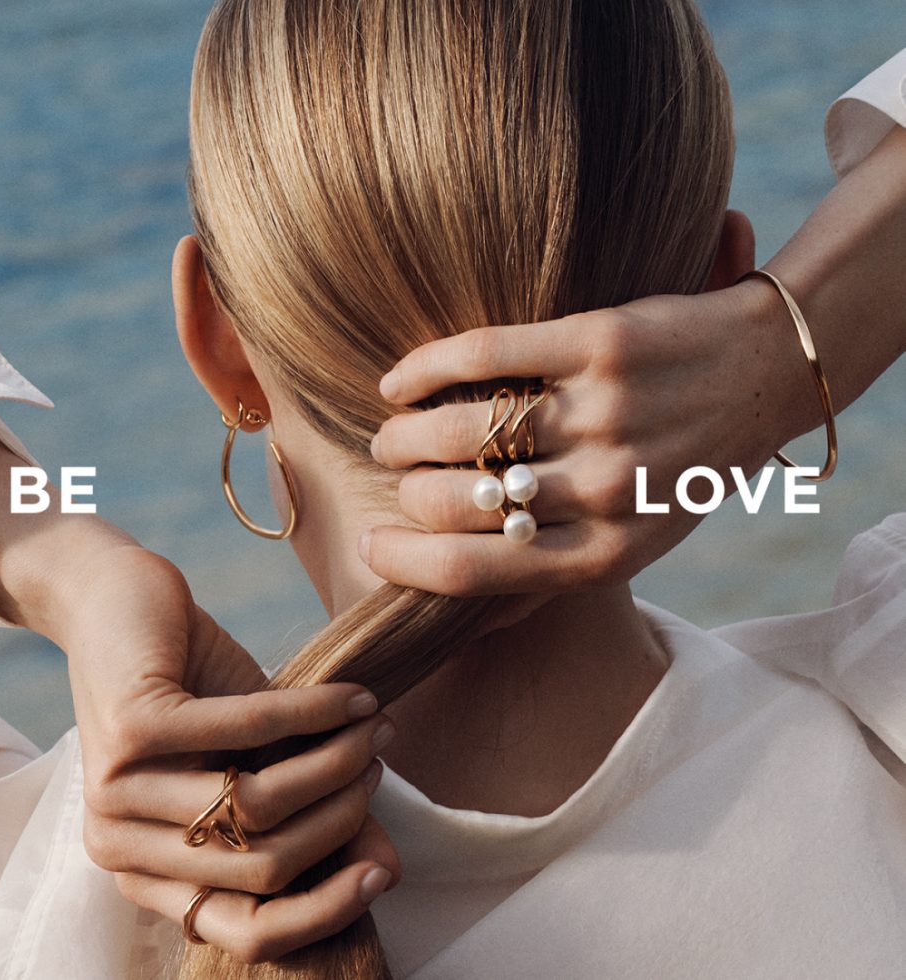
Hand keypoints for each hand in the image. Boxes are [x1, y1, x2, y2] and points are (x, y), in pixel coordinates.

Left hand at [48, 543, 400, 962]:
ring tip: (373, 724)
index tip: (384, 872)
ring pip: (261, 804)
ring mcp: (119, 791)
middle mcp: (120, 847)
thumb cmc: (194, 687)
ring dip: (337, 761)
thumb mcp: (258, 761)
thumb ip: (308, 813)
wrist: (120, 604)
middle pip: (266, 867)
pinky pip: (252, 731)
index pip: (247, 931)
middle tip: (378, 761)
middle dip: (343, 814)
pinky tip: (353, 697)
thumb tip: (387, 870)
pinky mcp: (134, 729)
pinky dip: (316, 713)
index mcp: (147, 870)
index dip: (324, 910)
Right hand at [362, 280, 805, 595]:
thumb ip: (563, 566)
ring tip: (391, 435)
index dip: (404, 564)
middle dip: (405, 493)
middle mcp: (606, 488)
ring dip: (403, 435)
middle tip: (396, 476)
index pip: (474, 572)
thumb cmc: (688, 466)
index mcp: (612, 551)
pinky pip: (481, 355)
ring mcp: (602, 412)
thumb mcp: (641, 539)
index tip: (372, 546)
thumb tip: (468, 607)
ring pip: (460, 429)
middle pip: (455, 503)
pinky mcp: (598, 341)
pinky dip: (424, 369)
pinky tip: (398, 383)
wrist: (768, 370)